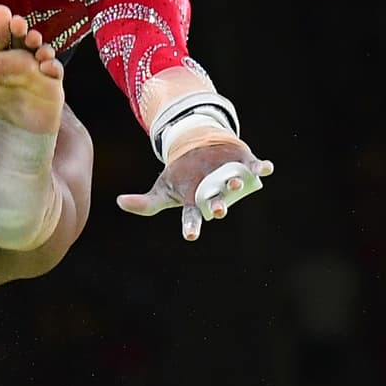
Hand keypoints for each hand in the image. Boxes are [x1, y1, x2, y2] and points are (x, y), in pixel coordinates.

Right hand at [116, 137, 273, 240]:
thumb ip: (144, 203)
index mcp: (195, 200)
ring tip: (236, 180)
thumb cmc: (182, 174)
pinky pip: (254, 168)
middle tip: (219, 210)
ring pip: (234, 182)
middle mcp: (215, 192)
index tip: (189, 236)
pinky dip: (261, 168)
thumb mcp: (163, 188)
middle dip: (218, 205)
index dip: (191, 226)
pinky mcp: (243, 163)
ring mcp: (230, 177)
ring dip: (235, 182)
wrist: (200, 149)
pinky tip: (266, 168)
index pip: (192, 216)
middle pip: (216, 200)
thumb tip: (119, 202)